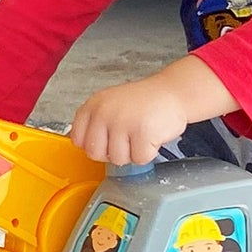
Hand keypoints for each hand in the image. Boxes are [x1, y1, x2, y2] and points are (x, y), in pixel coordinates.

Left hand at [70, 58, 235, 166]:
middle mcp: (104, 112)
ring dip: (133, 152)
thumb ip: (95, 124)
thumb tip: (85, 147)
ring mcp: (122, 122)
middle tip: (127, 137)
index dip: (95, 144)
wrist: (173, 92)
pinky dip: (149, 152)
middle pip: (95, 154)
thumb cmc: (143, 102)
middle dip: (113, 152)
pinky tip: (151, 135)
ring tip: (140, 133)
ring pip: (118, 159)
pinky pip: (140, 159)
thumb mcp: (110, 105)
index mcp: (93, 105)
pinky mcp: (142, 133)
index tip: (108, 138)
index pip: (78, 140)